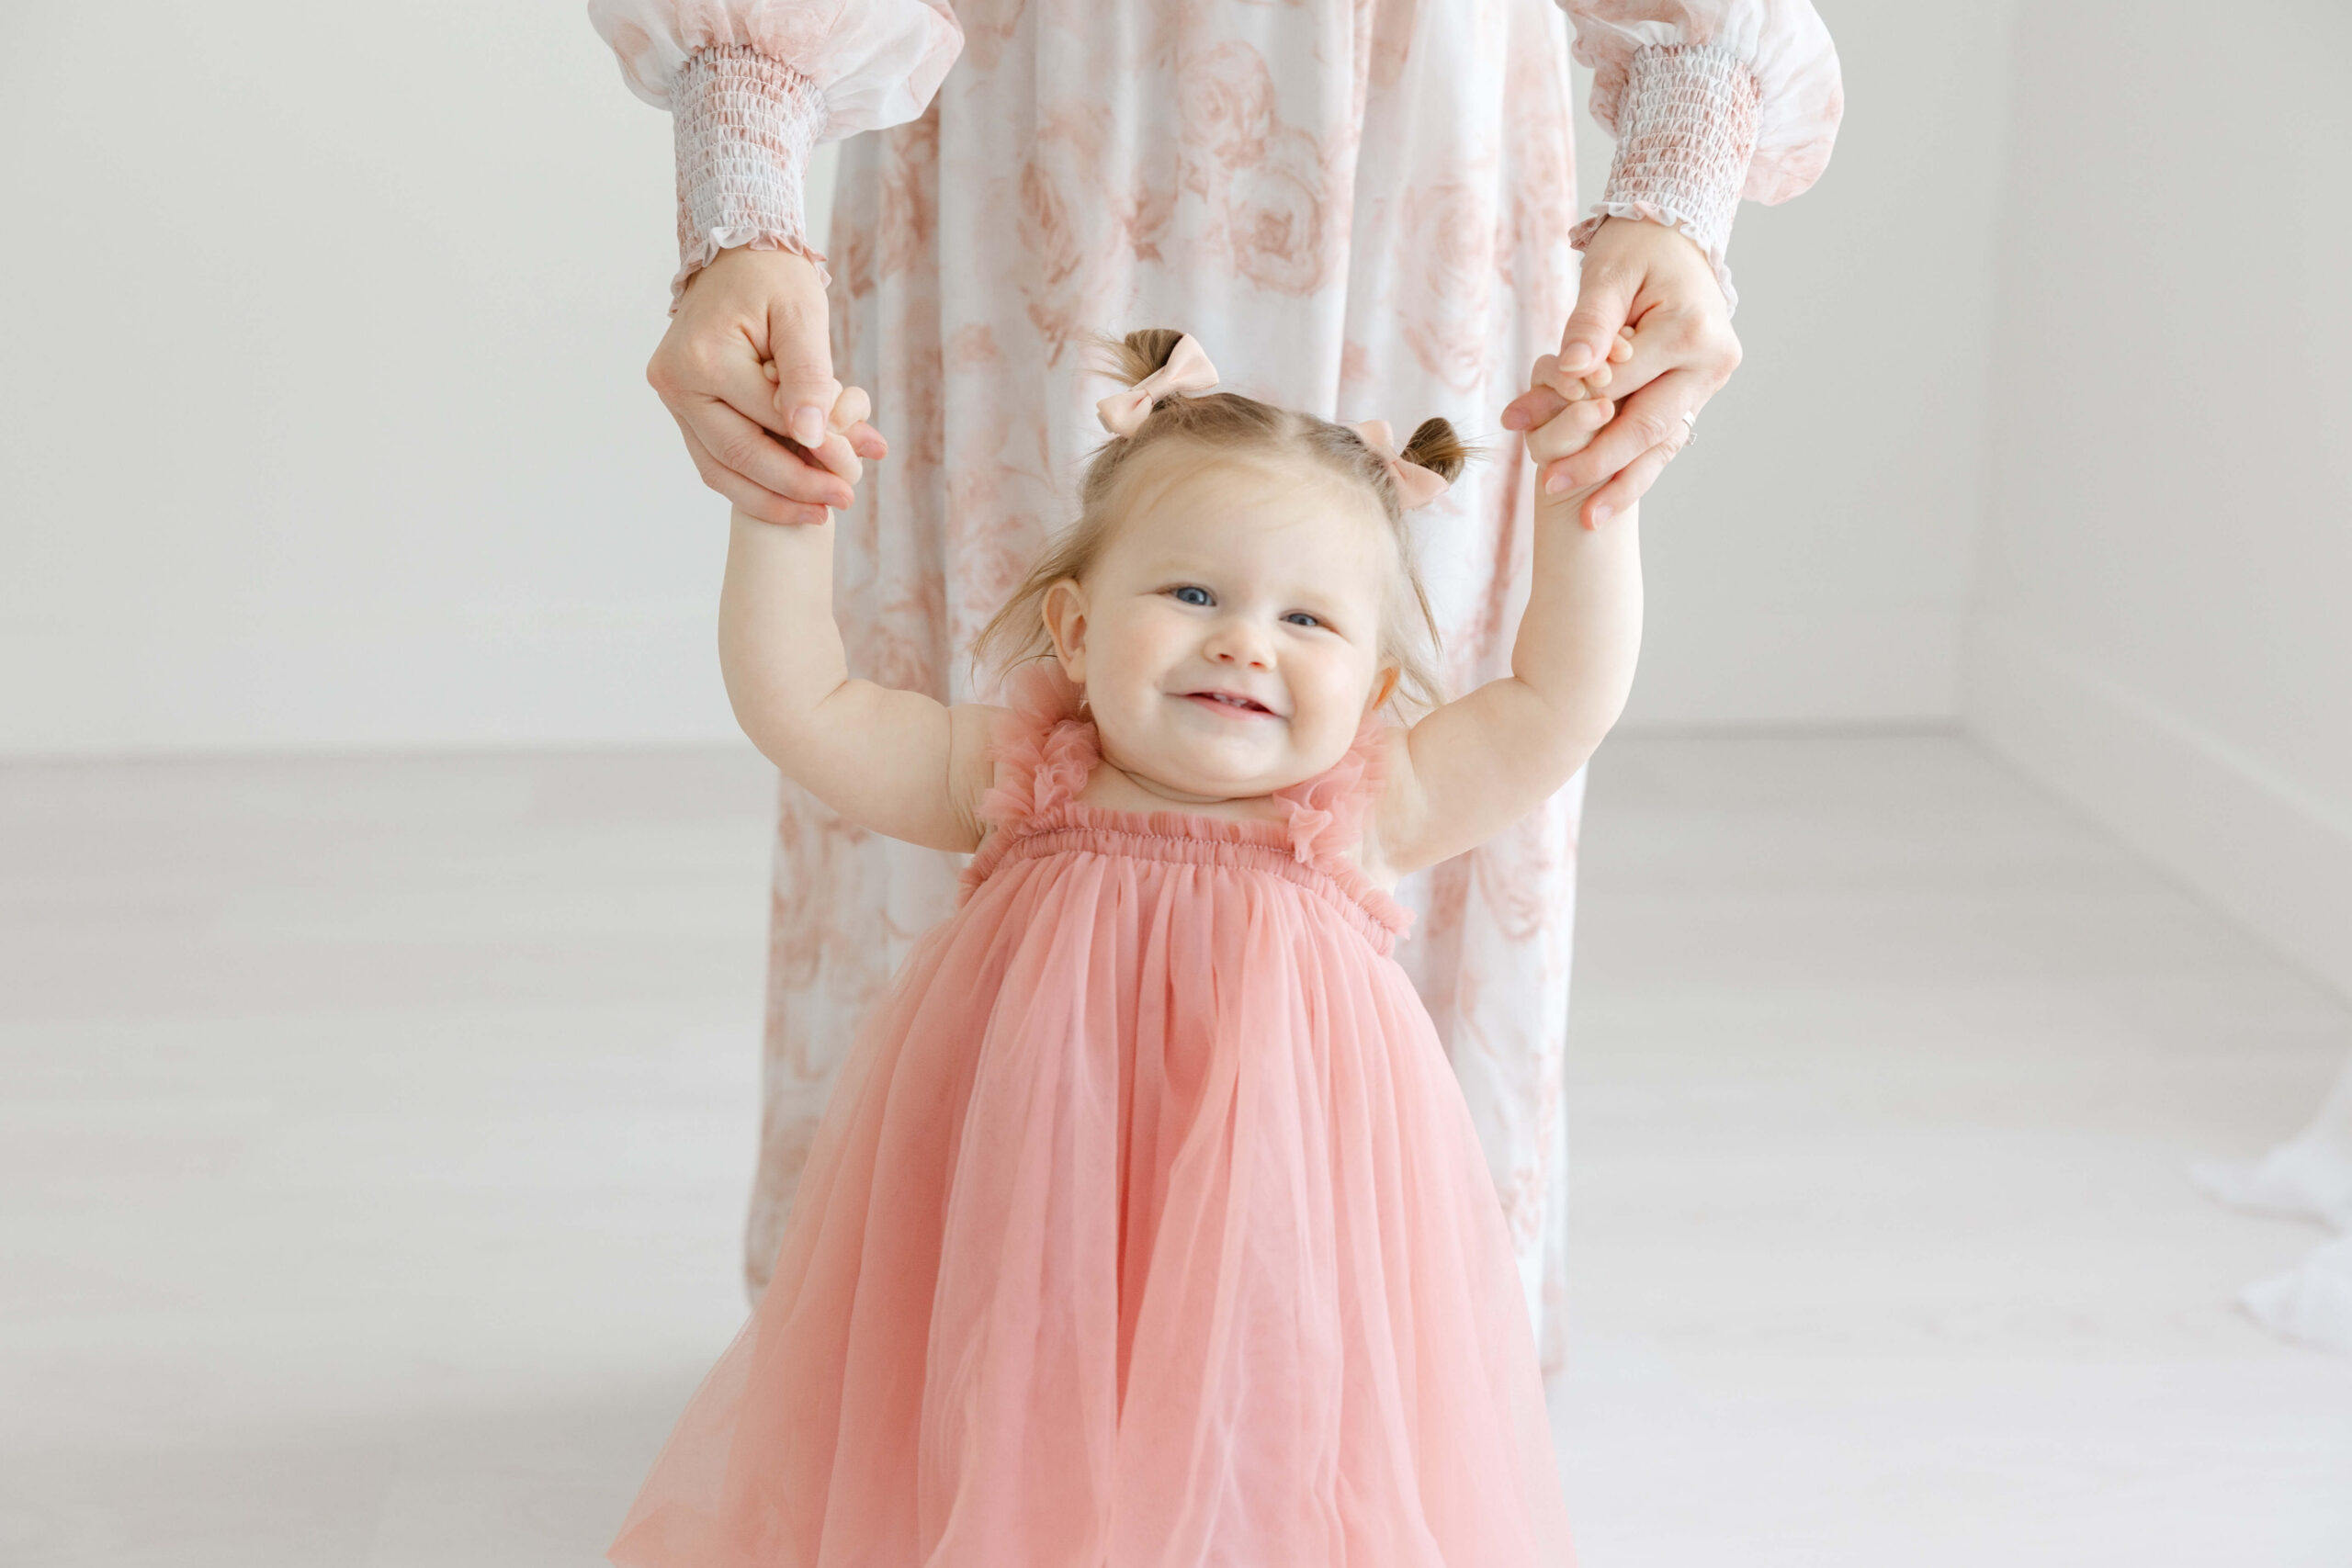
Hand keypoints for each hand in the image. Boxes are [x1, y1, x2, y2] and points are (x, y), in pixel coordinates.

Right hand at [646, 246, 888, 524]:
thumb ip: (809, 375)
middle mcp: (676, 382)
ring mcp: (673, 399)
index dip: (817, 450)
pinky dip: (751, 485)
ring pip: (721, 470)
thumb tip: (812, 438)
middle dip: (795, 486)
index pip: (769, 420)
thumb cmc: (774, 280)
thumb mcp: (802, 316)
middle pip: (740, 455)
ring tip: (819, 512)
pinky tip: (790, 500)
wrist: (737, 256)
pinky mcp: (681, 409)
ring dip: (771, 499)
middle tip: (845, 500)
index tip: (858, 467)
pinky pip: (715, 460)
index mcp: (702, 358)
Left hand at [1501, 216, 1742, 528]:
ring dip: (1621, 480)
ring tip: (1585, 517)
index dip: (1568, 405)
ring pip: (1661, 442)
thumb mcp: (1608, 275)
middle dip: (1597, 461)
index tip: (1521, 424)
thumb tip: (1570, 368)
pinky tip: (1609, 503)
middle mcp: (1711, 361)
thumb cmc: (1638, 248)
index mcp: (1690, 330)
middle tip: (1551, 487)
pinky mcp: (1700, 393)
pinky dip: (1638, 471)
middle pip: (1646, 424)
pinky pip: (1667, 439)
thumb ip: (1589, 323)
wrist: (1679, 237)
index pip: (1618, 382)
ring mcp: (1710, 381)